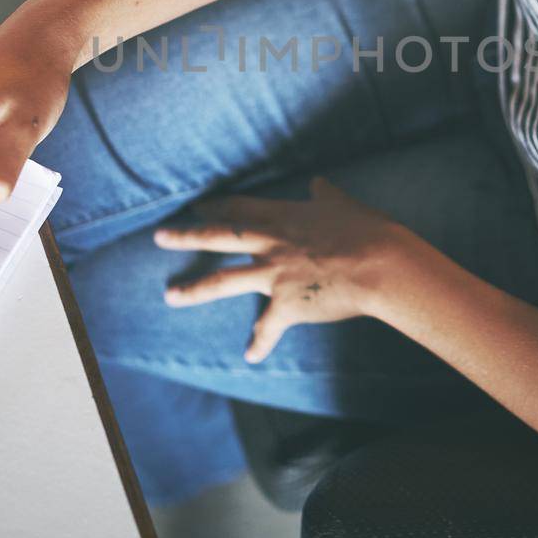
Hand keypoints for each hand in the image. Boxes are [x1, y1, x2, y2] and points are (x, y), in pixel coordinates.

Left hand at [155, 178, 429, 362]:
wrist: (379, 265)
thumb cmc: (366, 230)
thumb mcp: (343, 204)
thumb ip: (326, 195)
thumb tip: (318, 182)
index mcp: (282, 217)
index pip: (240, 209)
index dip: (217, 207)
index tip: (198, 207)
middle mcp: (269, 245)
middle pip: (217, 237)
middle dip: (185, 236)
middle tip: (159, 237)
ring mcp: (272, 276)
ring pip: (222, 282)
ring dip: (193, 289)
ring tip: (170, 296)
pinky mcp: (285, 306)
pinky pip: (267, 328)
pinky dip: (259, 343)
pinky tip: (251, 355)